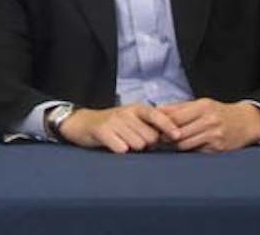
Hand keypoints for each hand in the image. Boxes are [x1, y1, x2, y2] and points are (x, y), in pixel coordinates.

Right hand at [57, 103, 181, 152]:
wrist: (82, 123)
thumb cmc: (113, 125)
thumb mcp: (131, 119)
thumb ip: (150, 125)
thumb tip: (174, 135)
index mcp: (136, 109)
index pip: (156, 115)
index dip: (168, 126)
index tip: (178, 136)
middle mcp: (126, 112)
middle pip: (149, 138)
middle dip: (146, 144)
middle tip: (133, 141)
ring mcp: (114, 121)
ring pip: (137, 145)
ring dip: (132, 149)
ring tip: (122, 142)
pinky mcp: (102, 131)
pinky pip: (121, 148)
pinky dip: (120, 151)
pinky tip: (113, 146)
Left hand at [158, 99, 259, 151]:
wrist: (247, 123)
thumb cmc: (219, 112)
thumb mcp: (201, 104)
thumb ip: (179, 108)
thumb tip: (156, 111)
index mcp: (203, 107)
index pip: (174, 117)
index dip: (161, 124)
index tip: (152, 127)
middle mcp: (209, 121)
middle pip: (178, 133)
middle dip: (165, 137)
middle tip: (156, 139)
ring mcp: (214, 137)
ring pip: (184, 145)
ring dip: (174, 146)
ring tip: (168, 144)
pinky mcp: (218, 150)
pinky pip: (195, 152)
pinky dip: (187, 150)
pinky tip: (184, 147)